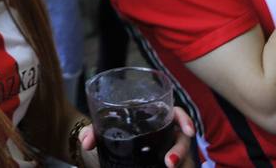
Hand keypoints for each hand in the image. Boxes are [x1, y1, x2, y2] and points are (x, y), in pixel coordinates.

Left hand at [78, 107, 194, 166]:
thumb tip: (87, 142)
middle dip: (181, 150)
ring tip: (168, 167)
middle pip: (181, 138)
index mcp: (152, 118)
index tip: (188, 131)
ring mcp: (164, 150)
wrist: (100, 156)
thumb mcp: (100, 132)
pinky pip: (177, 166)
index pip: (175, 114)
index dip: (185, 120)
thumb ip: (91, 132)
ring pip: (181, 156)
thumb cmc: (105, 137)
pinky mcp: (161, 163)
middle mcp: (162, 134)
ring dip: (179, 161)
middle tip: (170, 163)